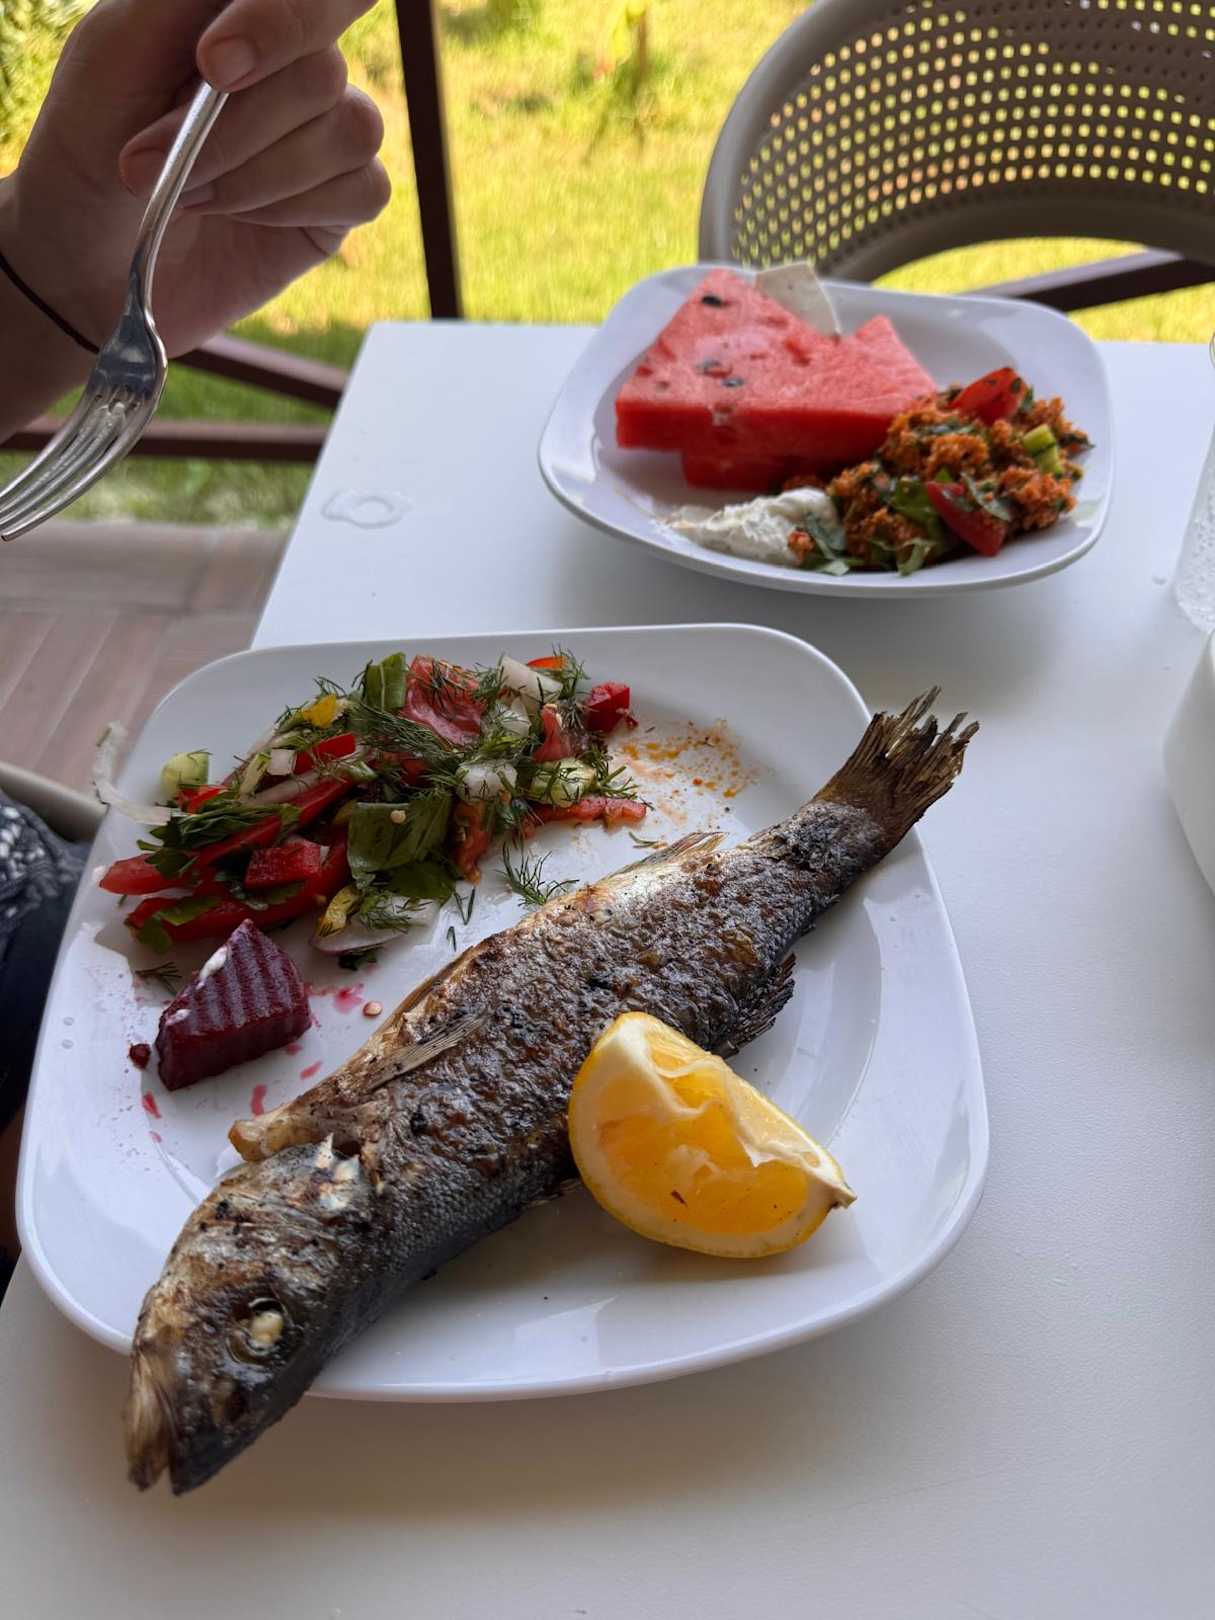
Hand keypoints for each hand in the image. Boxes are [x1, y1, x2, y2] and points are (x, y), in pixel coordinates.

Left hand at [0, 0, 388, 357]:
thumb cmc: (91, 144)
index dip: (285, 20)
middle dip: (237, 129)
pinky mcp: (340, 203)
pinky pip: (364, 189)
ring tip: (189, 195)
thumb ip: (188, 1)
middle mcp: (295, 65)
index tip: (214, 66)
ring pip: (351, 130)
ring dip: (258, 174)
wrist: (88, 260)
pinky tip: (241, 221)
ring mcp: (324, 135)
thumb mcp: (118, 50)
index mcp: (243, 13)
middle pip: (323, 69)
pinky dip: (293, 208)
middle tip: (156, 162)